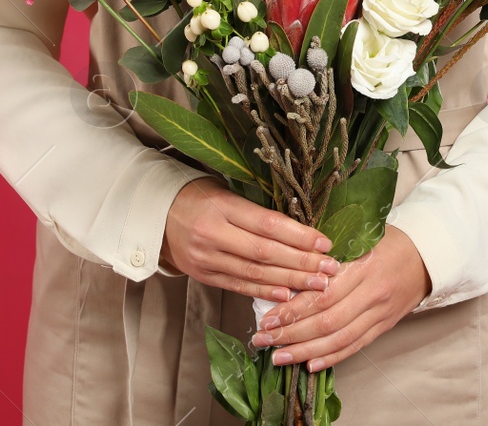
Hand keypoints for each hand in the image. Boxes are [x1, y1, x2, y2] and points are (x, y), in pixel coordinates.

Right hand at [161, 178, 341, 301]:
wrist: (156, 214)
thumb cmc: (199, 197)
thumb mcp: (226, 191)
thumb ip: (256, 210)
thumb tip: (300, 228)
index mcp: (222, 206)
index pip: (268, 224)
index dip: (299, 236)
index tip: (325, 243)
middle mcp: (213, 234)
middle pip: (265, 252)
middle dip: (302, 262)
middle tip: (331, 269)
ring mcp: (206, 258)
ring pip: (255, 272)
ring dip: (290, 280)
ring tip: (318, 284)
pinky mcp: (203, 275)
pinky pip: (239, 286)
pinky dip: (264, 291)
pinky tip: (287, 295)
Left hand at [250, 223, 430, 371]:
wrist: (427, 256)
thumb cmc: (388, 241)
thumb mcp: (359, 235)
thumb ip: (328, 252)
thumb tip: (288, 267)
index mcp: (363, 266)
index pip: (323, 295)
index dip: (293, 310)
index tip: (267, 317)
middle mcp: (372, 294)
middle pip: (327, 322)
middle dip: (291, 334)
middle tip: (262, 339)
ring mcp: (379, 314)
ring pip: (339, 339)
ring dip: (305, 352)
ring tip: (278, 357)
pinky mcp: (383, 327)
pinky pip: (354, 346)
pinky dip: (331, 358)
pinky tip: (309, 365)